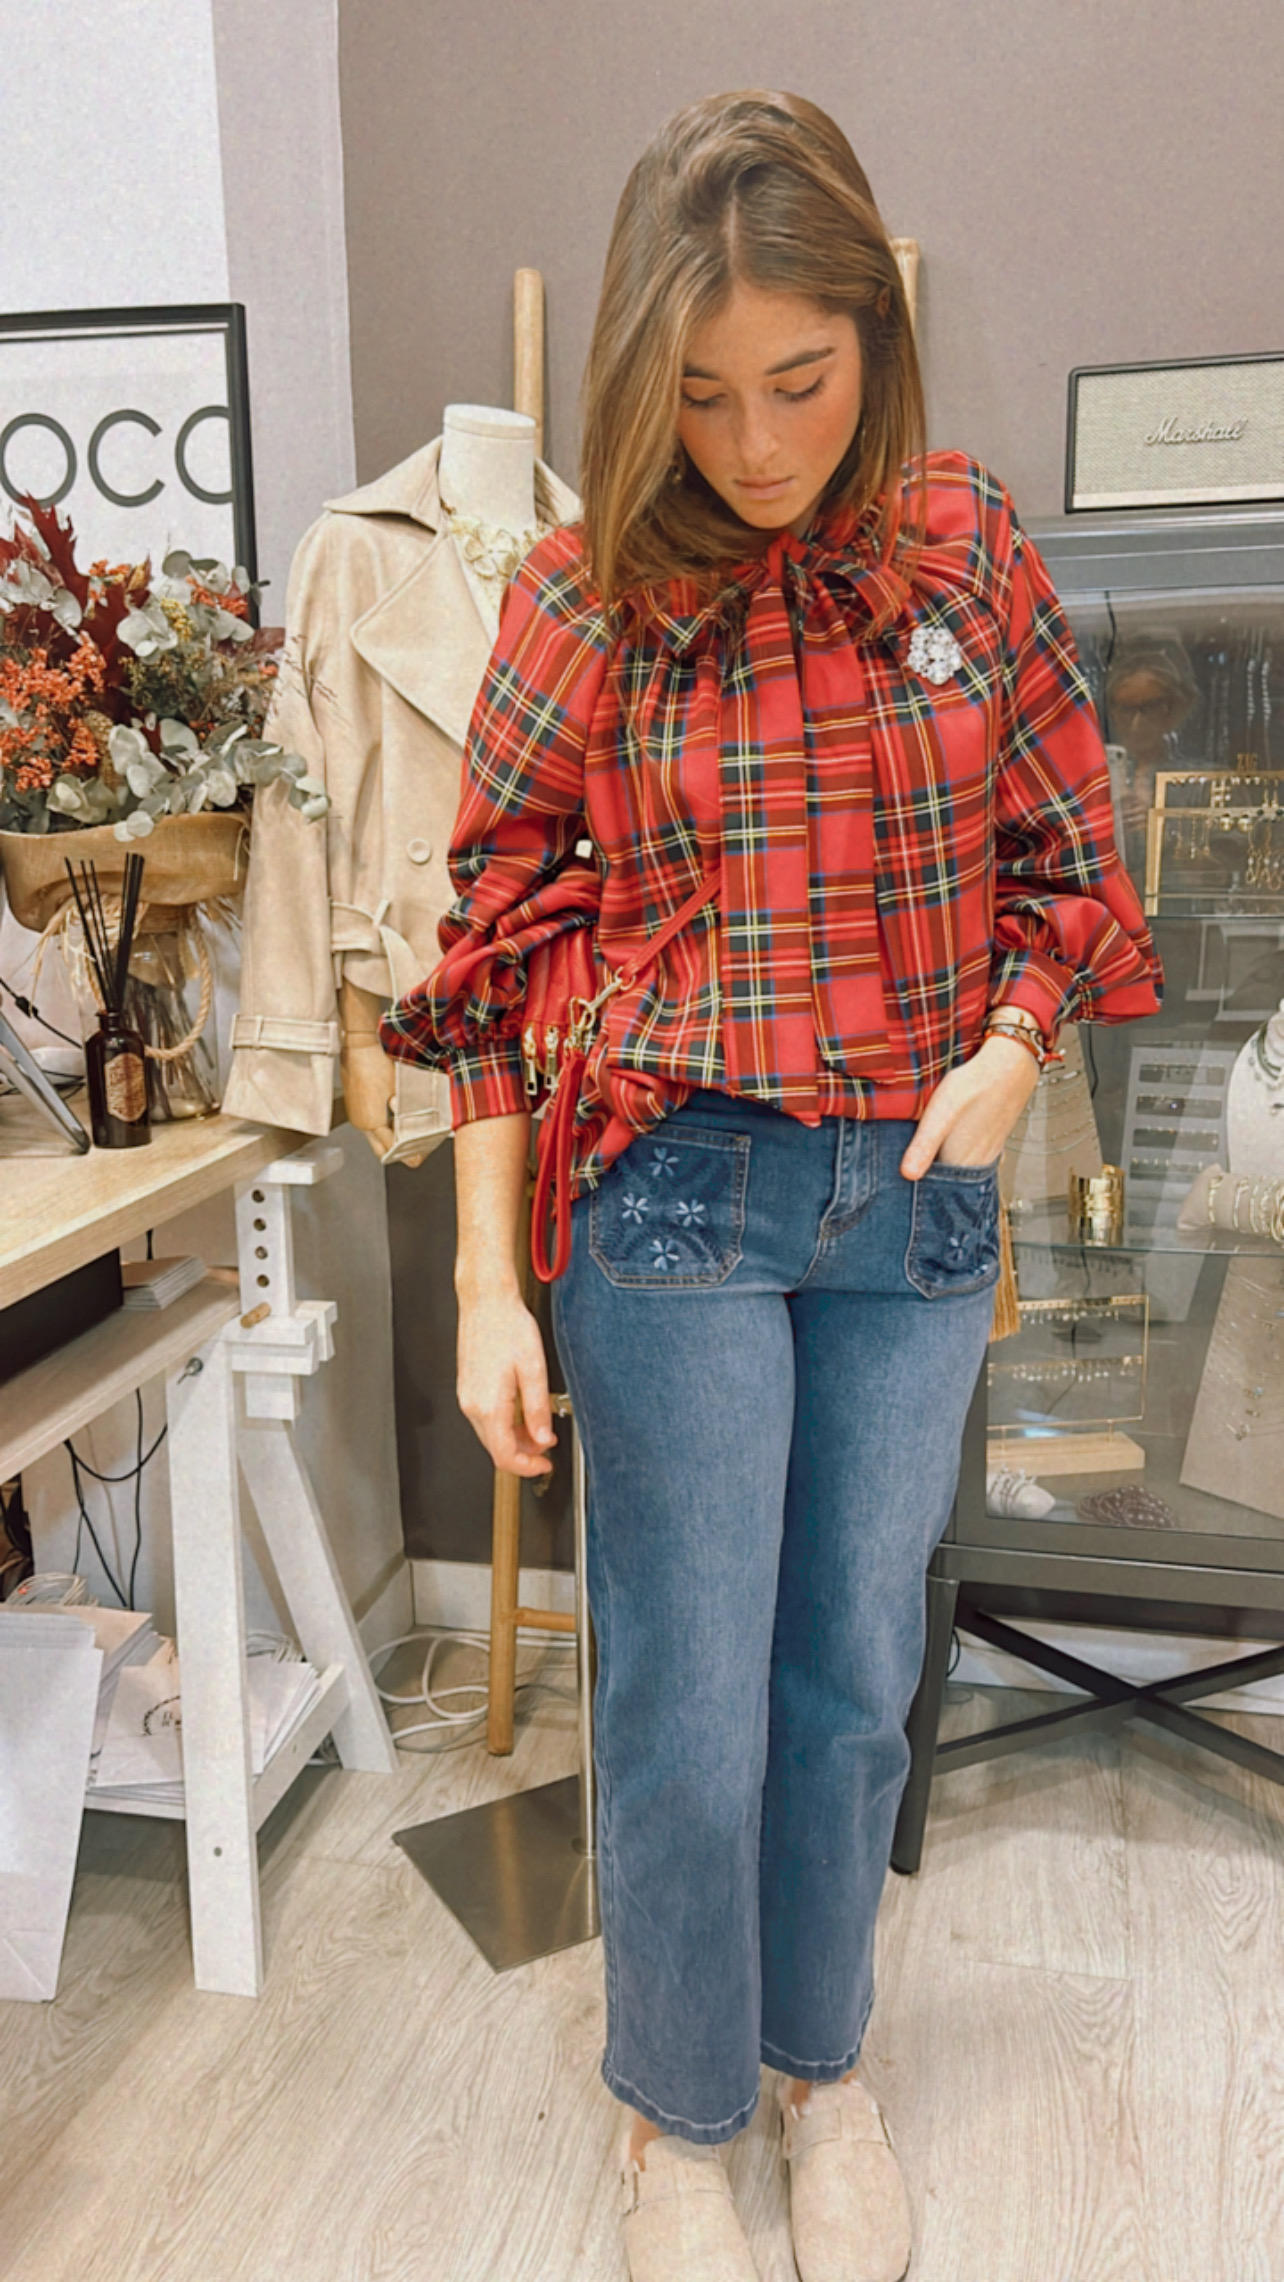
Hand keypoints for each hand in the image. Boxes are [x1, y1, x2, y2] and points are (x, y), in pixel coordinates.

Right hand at [457, 1287, 556, 1477]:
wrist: (485, 1302)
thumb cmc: (507, 1326)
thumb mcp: (534, 1370)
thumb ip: (538, 1410)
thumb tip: (542, 1439)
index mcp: (488, 1405)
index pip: (504, 1456)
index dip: (527, 1467)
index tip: (545, 1464)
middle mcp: (472, 1405)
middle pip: (495, 1449)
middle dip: (524, 1453)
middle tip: (547, 1444)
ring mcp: (466, 1397)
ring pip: (490, 1435)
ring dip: (515, 1438)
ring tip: (539, 1426)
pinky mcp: (467, 1389)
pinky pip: (485, 1418)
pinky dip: (505, 1424)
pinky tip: (521, 1410)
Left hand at [900, 1033, 1041, 1178]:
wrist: (1009, 1066)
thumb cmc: (973, 1087)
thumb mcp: (940, 1114)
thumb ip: (924, 1146)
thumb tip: (908, 1175)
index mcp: (961, 1162)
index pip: (934, 1187)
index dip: (916, 1186)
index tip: (900, 1181)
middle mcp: (977, 1163)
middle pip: (947, 1180)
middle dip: (928, 1178)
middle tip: (905, 1170)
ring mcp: (988, 1153)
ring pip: (959, 1169)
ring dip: (942, 1166)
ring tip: (923, 1157)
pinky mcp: (993, 1140)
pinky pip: (972, 1158)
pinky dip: (957, 1156)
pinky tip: (949, 1144)